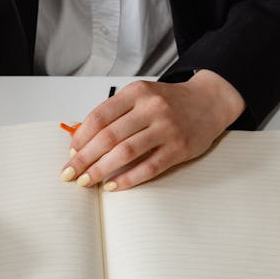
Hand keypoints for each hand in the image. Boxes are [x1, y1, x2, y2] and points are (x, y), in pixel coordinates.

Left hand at [61, 71, 245, 189]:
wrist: (209, 102)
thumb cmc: (169, 103)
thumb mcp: (141, 97)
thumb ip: (116, 114)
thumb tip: (82, 141)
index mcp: (137, 93)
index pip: (99, 117)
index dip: (81, 138)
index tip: (70, 153)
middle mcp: (151, 108)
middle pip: (108, 137)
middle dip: (84, 158)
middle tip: (70, 174)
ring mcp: (166, 128)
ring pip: (125, 152)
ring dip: (101, 170)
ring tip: (87, 181)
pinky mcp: (179, 148)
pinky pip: (148, 167)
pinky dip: (127, 179)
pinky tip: (113, 186)